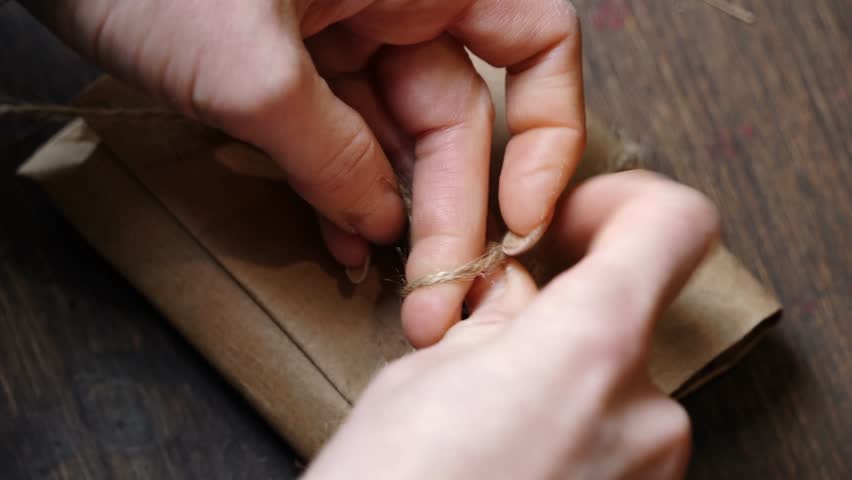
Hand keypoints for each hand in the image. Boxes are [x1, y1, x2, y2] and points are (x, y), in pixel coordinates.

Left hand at [30, 0, 585, 346]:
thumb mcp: (251, 68)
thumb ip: (330, 152)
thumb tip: (379, 221)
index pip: (537, 40)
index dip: (549, 129)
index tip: (527, 209)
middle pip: (461, 115)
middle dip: (453, 209)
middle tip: (440, 292)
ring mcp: (347, 34)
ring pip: (401, 138)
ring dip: (400, 215)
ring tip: (400, 292)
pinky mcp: (300, 66)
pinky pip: (343, 138)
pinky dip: (344, 191)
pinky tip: (344, 246)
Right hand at [304, 172, 718, 478]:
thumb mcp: (419, 381)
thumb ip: (488, 322)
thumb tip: (514, 294)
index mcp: (589, 349)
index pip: (672, 226)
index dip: (624, 203)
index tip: (570, 219)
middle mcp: (647, 414)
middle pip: (628, 318)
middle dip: (560, 315)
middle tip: (488, 336)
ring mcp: (652, 474)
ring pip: (616, 387)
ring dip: (561, 381)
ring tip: (485, 420)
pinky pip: (615, 444)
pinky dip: (570, 432)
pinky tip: (506, 460)